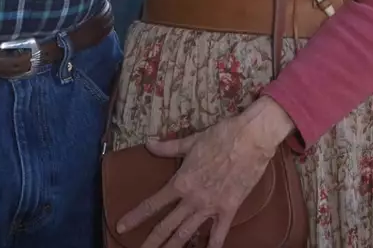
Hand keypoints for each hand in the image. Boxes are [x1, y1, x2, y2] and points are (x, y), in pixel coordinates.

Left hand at [117, 97, 292, 247]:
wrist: (251, 138)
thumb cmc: (220, 135)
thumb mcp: (191, 140)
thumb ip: (168, 147)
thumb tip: (148, 143)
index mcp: (181, 181)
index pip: (152, 203)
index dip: (135, 216)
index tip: (121, 226)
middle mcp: (193, 198)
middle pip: (167, 226)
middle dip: (151, 241)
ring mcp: (211, 206)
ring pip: (188, 233)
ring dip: (174, 247)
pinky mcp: (229, 209)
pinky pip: (219, 233)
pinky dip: (212, 246)